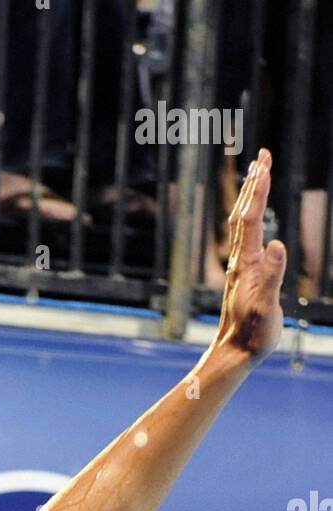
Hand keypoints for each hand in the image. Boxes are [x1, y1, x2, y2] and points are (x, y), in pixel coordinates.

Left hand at [215, 148, 285, 362]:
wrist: (234, 353)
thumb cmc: (252, 334)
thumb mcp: (266, 307)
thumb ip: (272, 277)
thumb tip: (278, 245)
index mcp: (246, 264)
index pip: (251, 219)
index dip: (258, 190)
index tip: (264, 163)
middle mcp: (240, 261)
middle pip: (244, 215)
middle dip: (254, 184)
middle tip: (261, 156)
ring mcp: (241, 268)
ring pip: (243, 226)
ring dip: (251, 198)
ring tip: (257, 176)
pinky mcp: (245, 277)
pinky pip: (248, 240)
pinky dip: (252, 220)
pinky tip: (256, 218)